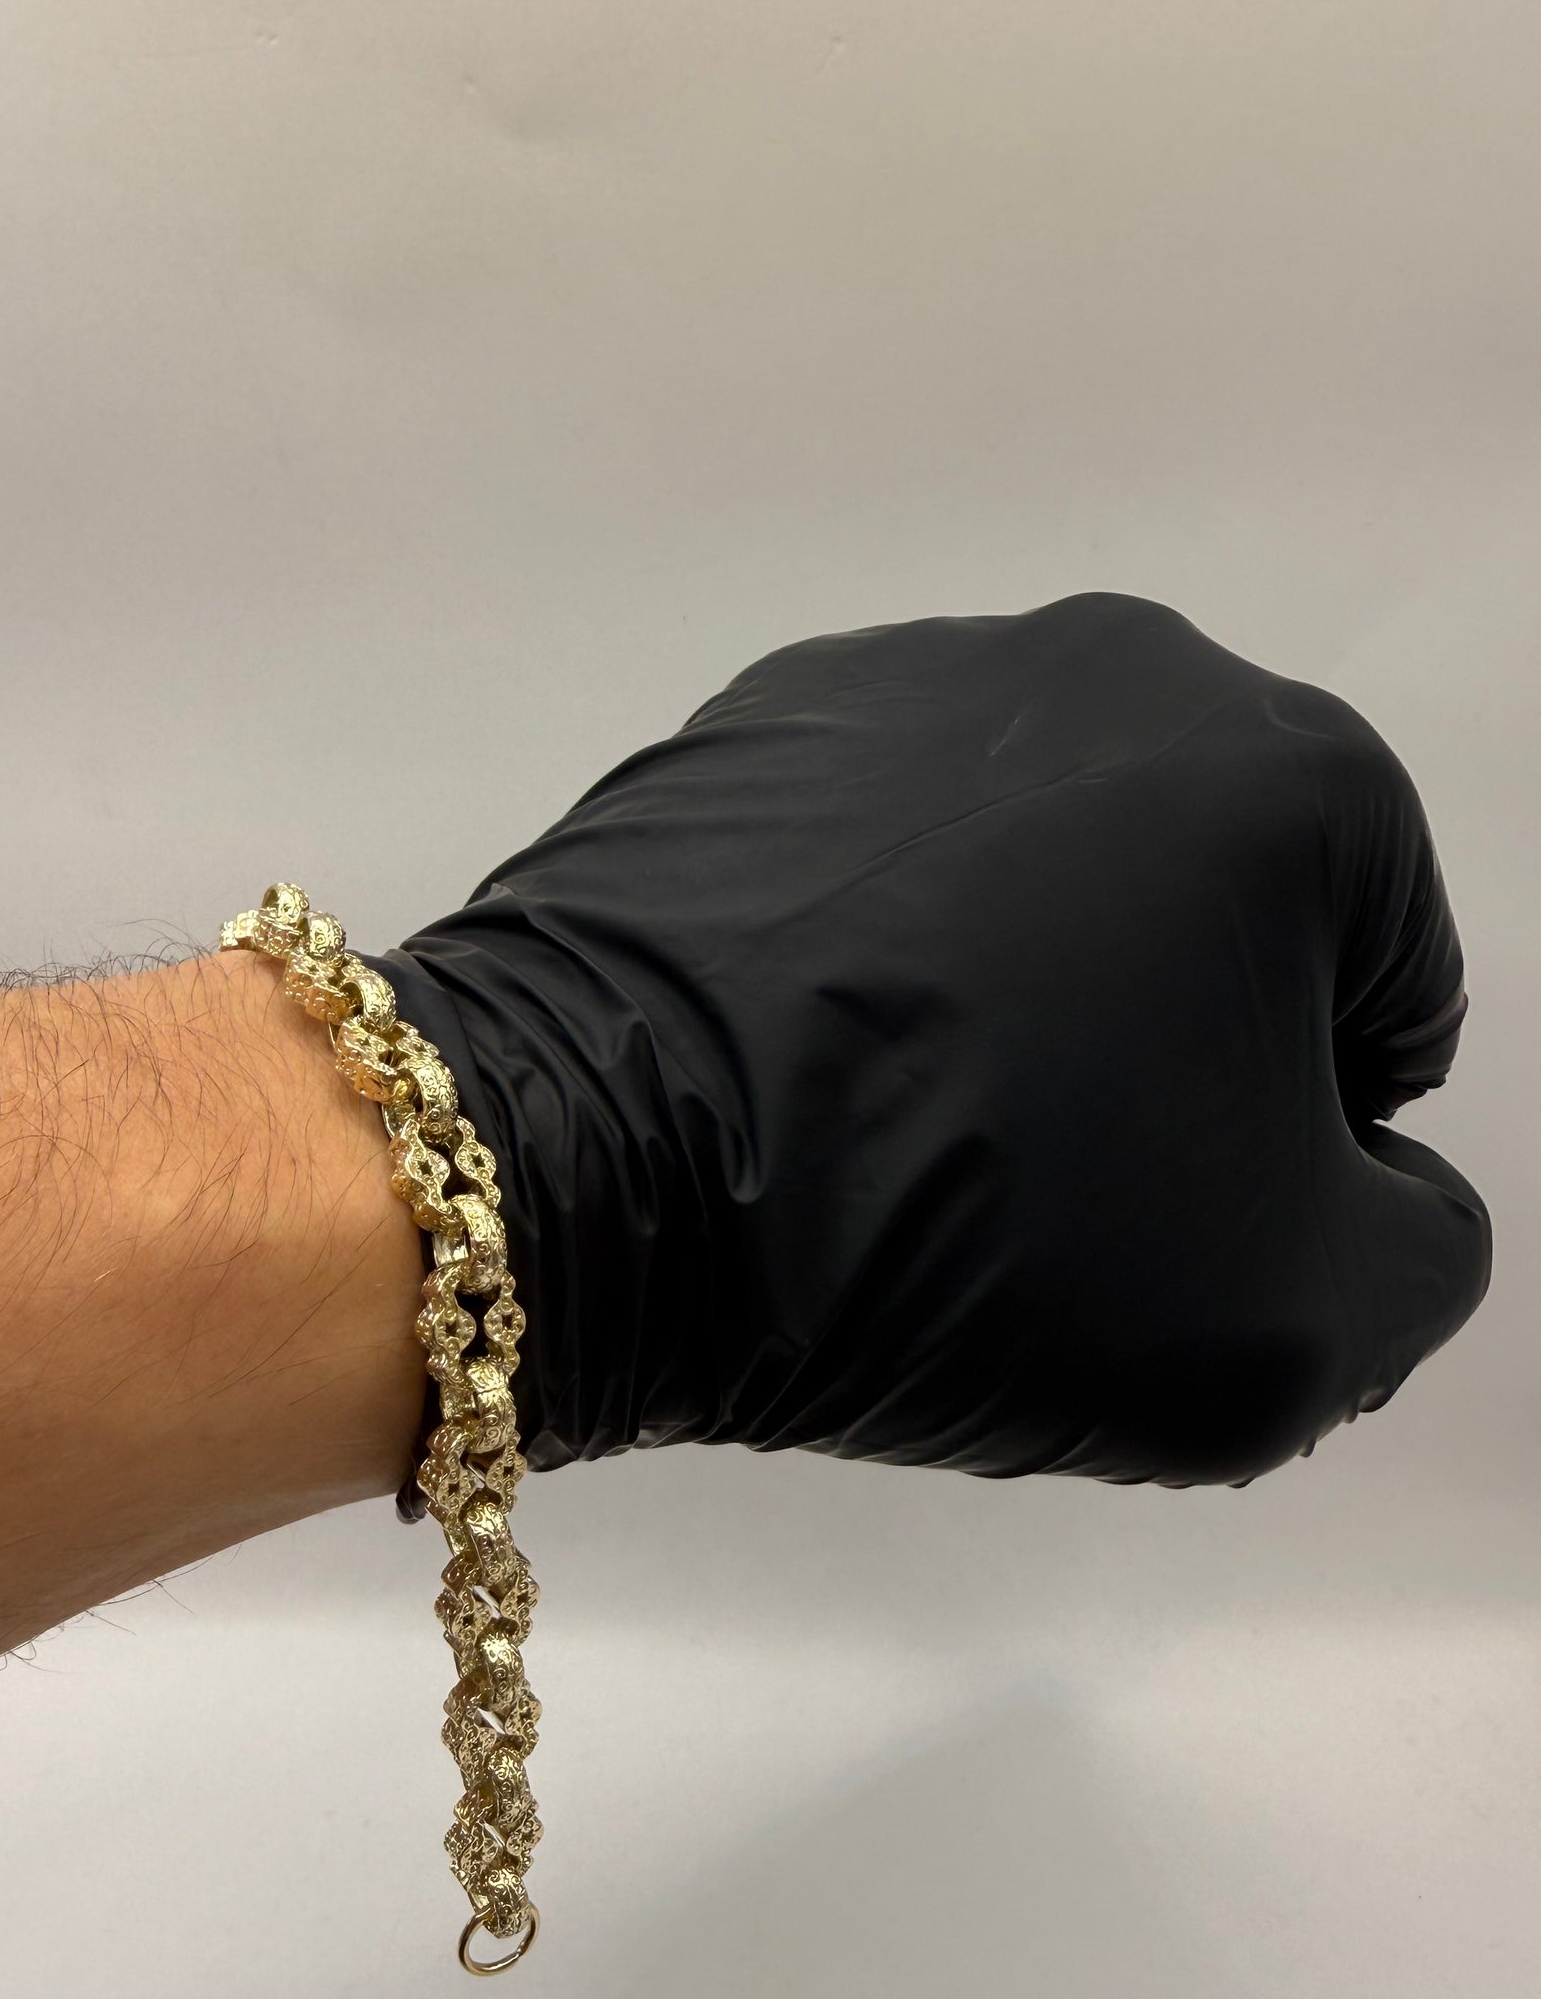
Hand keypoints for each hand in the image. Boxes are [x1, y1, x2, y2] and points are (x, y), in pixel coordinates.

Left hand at [368, 592, 1490, 1489]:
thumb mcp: (1291, 1326)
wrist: (588, 1168)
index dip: (1310, 1147)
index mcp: (1283, 772)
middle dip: (1160, 1068)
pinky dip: (870, 974)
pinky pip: (871, 878)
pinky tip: (805, 1079)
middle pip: (1201, 924)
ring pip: (1031, 894)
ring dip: (1013, 1013)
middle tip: (1048, 1211)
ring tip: (908, 1149)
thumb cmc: (978, 1229)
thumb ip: (1411, 1252)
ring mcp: (901, 685)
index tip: (1181, 1235)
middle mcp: (1107, 672)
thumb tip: (1363, 1184)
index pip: (1383, 988)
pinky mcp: (736, 735)